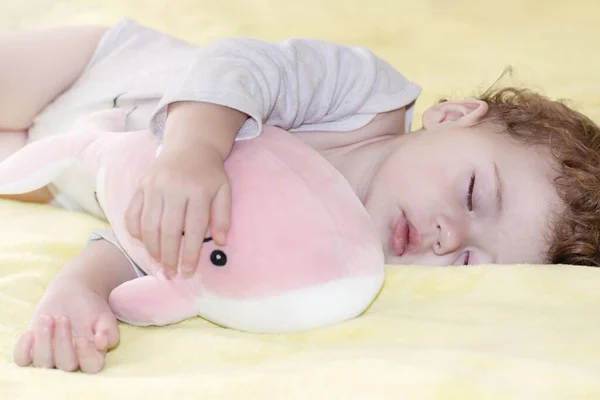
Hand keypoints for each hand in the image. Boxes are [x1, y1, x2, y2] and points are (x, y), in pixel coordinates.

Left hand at [13, 277, 118, 372]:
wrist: (73, 295)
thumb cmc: (92, 308)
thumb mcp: (105, 316)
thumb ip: (109, 331)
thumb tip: (101, 343)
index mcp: (93, 356)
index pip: (91, 367)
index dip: (86, 356)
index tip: (82, 339)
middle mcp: (71, 361)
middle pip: (66, 365)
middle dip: (62, 342)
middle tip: (63, 318)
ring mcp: (50, 356)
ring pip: (43, 363)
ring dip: (44, 340)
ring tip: (48, 317)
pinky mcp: (33, 350)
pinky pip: (23, 359)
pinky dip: (24, 349)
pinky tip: (30, 333)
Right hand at [125, 143, 230, 277]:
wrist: (190, 145)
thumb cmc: (209, 173)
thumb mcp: (224, 190)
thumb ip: (223, 216)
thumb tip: (221, 242)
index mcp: (197, 190)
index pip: (193, 229)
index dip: (190, 253)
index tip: (189, 272)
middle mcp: (173, 187)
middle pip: (168, 230)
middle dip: (169, 256)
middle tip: (170, 274)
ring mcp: (153, 185)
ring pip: (148, 224)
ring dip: (151, 248)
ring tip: (158, 263)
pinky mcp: (141, 185)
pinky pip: (132, 213)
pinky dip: (135, 231)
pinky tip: (143, 243)